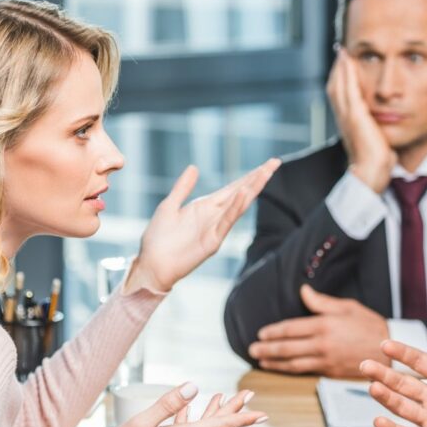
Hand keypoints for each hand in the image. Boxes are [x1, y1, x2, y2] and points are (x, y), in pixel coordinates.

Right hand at [91, 383, 265, 426]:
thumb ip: (167, 405)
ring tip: (220, 397)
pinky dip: (190, 423)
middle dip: (231, 410)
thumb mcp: (139, 424)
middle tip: (248, 395)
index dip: (241, 418)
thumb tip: (193, 387)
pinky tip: (185, 413)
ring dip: (211, 414)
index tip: (262, 414)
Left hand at [127, 158, 280, 293]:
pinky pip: (226, 222)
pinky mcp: (212, 242)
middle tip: (275, 162)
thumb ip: (183, 187)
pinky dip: (235, 208)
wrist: (151, 264)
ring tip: (265, 173)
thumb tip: (194, 167)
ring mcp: (215, 229)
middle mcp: (214, 216)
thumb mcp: (169, 205)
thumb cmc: (157, 238)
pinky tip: (244, 195)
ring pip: (238, 206)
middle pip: (241, 193)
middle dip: (258, 178)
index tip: (267, 163)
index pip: (233, 187)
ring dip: (252, 189)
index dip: (250, 175)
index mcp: (206, 206)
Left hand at [248, 285, 389, 376]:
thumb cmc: (370, 326)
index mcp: (325, 325)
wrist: (390, 352)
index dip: (274, 332)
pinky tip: (280, 368)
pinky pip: (305, 371)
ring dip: (274, 363)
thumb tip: (303, 291)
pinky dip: (289, 370)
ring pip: (293, 363)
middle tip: (252, 349)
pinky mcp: (330, 372)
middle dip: (267, 349)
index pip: (291, 329)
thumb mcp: (348, 307)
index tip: (261, 334)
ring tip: (260, 361)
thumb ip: (322, 302)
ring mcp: (325, 360)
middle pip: (287, 347)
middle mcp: (322, 344)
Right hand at [327, 47, 395, 192]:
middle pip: (335, 86)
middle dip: (338, 68)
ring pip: (338, 85)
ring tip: (343, 50)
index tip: (346, 63)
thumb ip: (378, 128)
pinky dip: (346, 73)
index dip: (341, 78)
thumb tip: (387, 124)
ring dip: (340, 66)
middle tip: (341, 50)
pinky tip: (349, 59)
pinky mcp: (354, 115)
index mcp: (348, 122)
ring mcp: (346, 116)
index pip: (340, 95)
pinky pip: (348, 88)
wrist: (373, 171)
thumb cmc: (377, 160)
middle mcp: (343, 117)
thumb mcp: (377, 138)